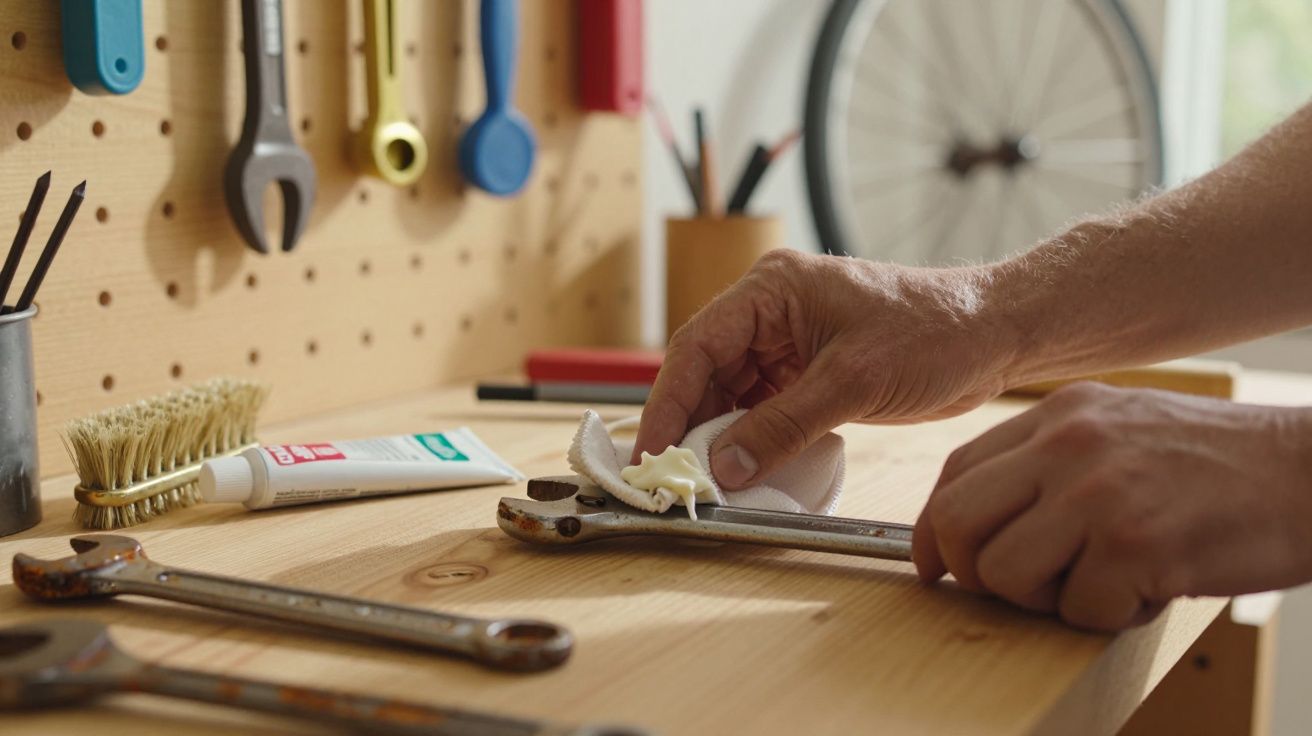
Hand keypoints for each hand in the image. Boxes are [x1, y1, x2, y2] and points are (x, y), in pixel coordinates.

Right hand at [634, 249, 1015, 487]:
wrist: (994, 335)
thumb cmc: (934, 331)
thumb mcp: (852, 382)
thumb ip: (781, 426)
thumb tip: (723, 467)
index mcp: (772, 289)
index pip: (697, 347)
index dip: (668, 403)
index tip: (652, 452)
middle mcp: (771, 311)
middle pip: (705, 373)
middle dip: (689, 426)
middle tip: (672, 477)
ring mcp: (788, 342)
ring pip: (730, 395)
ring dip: (718, 437)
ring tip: (703, 482)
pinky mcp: (807, 371)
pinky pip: (761, 408)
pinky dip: (750, 440)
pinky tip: (742, 470)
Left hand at [913, 382, 1311, 630]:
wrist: (1310, 472)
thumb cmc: (1217, 463)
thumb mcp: (1118, 427)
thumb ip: (1048, 460)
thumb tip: (975, 519)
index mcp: (1058, 414)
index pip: (955, 472)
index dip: (933, 530)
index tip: (936, 566)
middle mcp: (1067, 443)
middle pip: (956, 522)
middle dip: (970, 573)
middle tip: (1017, 588)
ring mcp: (1098, 491)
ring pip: (1003, 575)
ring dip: (1045, 600)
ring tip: (1100, 580)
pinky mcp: (1134, 542)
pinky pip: (1078, 611)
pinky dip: (1111, 616)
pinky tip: (1152, 585)